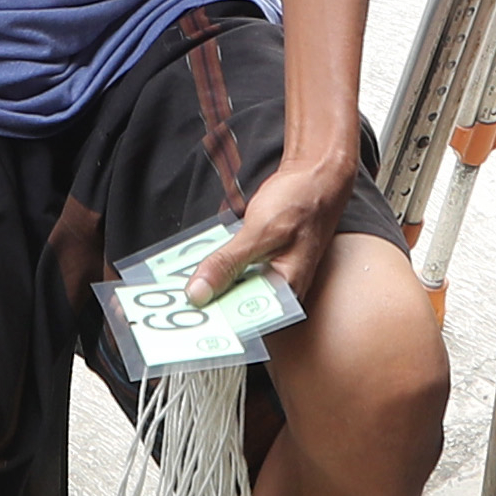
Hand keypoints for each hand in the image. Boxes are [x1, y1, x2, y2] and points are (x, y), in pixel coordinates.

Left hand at [196, 148, 360, 305]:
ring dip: (209, 283)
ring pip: (231, 288)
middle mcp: (279, 289)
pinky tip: (197, 263)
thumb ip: (228, 263)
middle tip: (179, 296)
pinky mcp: (259, 261)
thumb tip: (199, 292)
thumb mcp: (260, 232)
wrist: (317, 176)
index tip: (187, 313)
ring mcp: (268, 275)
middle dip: (208, 300)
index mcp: (287, 292)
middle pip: (235, 306)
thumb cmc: (302, 202)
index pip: (245, 319)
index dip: (215, 319)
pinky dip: (216, 265)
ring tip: (181, 282)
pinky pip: (232, 270)